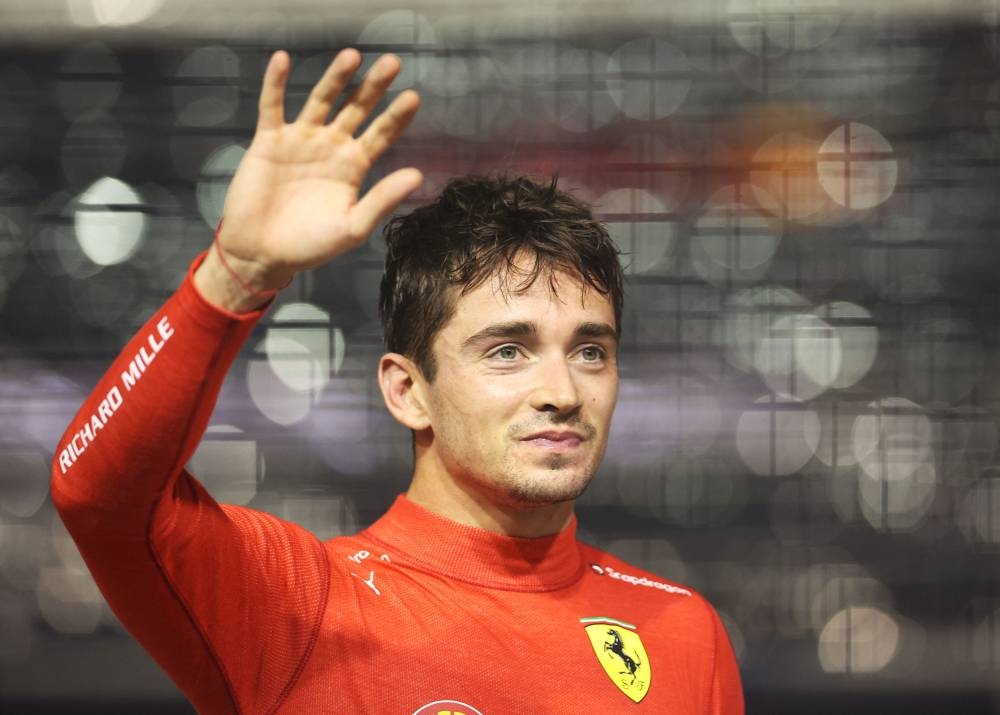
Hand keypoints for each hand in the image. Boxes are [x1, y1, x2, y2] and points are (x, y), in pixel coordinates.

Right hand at [195, 49, 420, 310]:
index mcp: (354, 166)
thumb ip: (382, 200)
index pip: (381, 134)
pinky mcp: (269, 141)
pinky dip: (275, 83)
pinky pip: (272, 106)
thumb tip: (418, 174)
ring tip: (352, 56)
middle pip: (356, 108)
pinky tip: (282, 59)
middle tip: (393, 63)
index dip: (396, 116)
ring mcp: (301, 141)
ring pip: (321, 100)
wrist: (262, 254)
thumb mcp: (352, 227)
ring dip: (335, 78)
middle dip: (374, 87)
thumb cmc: (310, 246)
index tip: (413, 96)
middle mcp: (331, 147)